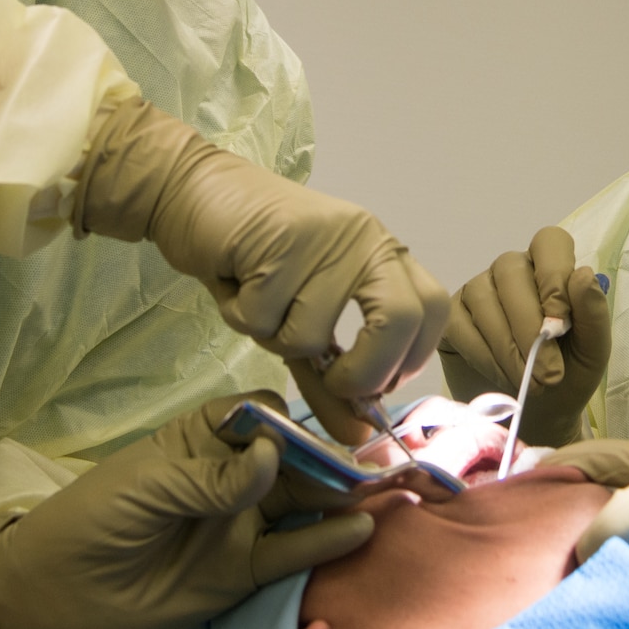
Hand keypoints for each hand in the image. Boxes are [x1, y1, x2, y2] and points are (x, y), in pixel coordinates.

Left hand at [0, 392, 375, 628]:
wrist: (55, 597)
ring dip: (342, 497)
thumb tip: (273, 453)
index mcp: (204, 438)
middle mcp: (232, 476)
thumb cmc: (93, 519)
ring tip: (387, 490)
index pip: (262, 416)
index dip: (291, 421)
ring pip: (303, 503)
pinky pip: (292, 551)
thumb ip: (214, 475)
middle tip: (377, 460)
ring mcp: (241, 523)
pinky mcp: (244, 570)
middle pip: (294, 459)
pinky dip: (326, 540)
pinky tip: (358, 529)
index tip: (318, 429)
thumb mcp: (148, 485)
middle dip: (333, 457)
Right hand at [78, 98, 447, 432]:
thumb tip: (358, 437)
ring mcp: (326, 239)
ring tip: (255, 301)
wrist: (195, 191)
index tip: (372, 385)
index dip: (409, 360)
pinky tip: (234, 280)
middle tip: (331, 380)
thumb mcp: (298, 320)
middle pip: (400, 320)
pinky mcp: (279, 240)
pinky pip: (262, 317)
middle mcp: (365, 241)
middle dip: (364, 372)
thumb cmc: (253, 259)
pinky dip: (239, 315)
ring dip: (271, 337)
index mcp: (383, 255)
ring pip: (311, 334)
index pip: (433, 312)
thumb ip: (330, 379)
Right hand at [438, 227, 609, 445]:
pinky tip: (500, 376)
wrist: (537, 417)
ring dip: (508, 347)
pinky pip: (459, 324)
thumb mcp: (593, 350)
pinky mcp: (452, 317)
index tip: (561, 322)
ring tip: (527, 382)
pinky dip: (482, 354)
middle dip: (530, 327)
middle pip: (511, 271)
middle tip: (548, 374)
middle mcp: (511, 270)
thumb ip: (593, 313)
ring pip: (484, 299)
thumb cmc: (568, 376)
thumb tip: (582, 275)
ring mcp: (477, 290)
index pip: (549, 242)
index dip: (554, 275)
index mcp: (550, 268)